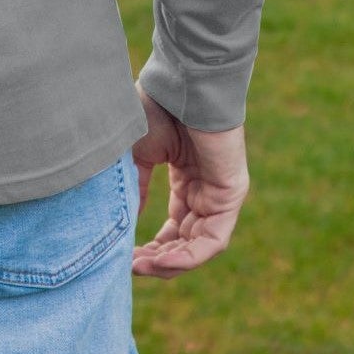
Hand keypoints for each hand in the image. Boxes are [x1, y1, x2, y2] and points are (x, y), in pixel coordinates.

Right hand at [130, 82, 250, 279]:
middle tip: (130, 268)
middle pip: (186, 242)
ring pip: (198, 246)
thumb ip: (134, 191)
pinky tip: (162, 261)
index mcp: (186, 180)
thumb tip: (123, 225)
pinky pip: (213, 240)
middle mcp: (206, 192)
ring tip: (141, 267)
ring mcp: (220, 195)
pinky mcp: (231, 195)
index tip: (125, 259)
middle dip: (158, 259)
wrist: (177, 85)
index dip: (152, 248)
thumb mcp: (137, 156)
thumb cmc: (155, 110)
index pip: (175, 228)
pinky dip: (188, 256)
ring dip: (170, 263)